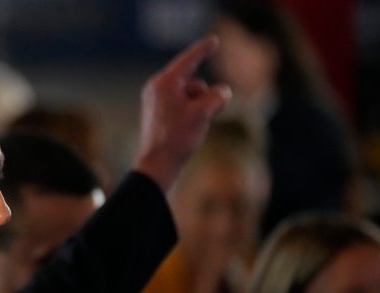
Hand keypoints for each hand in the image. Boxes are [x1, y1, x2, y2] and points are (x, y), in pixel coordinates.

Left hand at [134, 35, 231, 189]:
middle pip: (194, 83)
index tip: (214, 40)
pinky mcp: (159, 114)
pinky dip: (192, 116)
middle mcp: (157, 89)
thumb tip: (222, 92)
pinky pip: (184, 107)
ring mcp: (156, 102)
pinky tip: (186, 133)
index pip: (188, 60)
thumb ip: (217, 96)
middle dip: (204, 98)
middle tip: (198, 119)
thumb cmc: (177, 139)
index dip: (203, 49)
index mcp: (164, 83)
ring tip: (190, 129)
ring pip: (191, 97)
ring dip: (200, 109)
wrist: (157, 165)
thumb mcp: (203, 113)